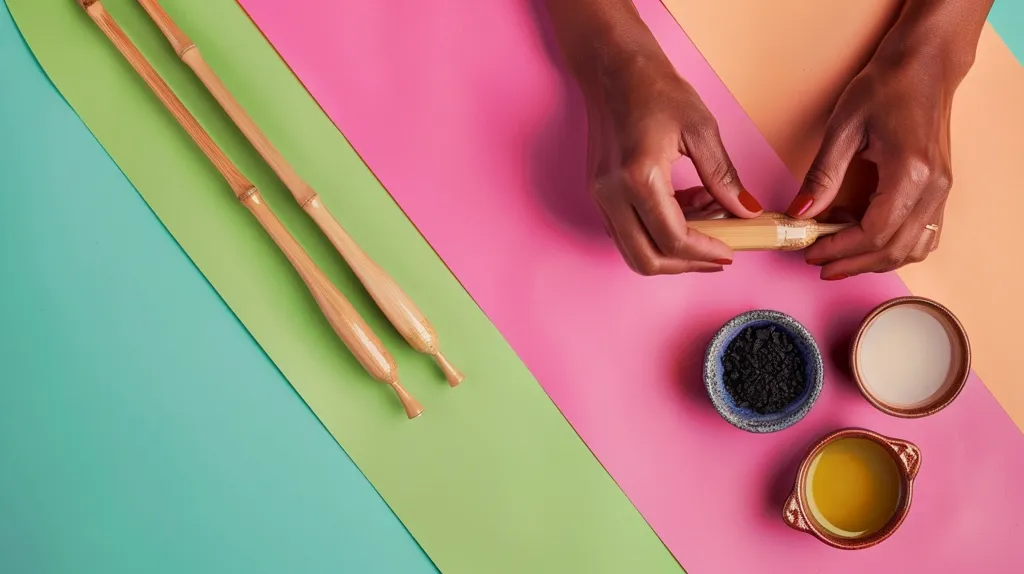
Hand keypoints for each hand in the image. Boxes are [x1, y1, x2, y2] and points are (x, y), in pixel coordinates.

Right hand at [584, 57, 763, 274]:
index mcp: (638, 177)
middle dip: (686, 264)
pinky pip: (626, 232)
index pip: (673, 239)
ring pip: (633, 251)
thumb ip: (723, 178)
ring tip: (704, 221)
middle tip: (718, 255)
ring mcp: (600, 197)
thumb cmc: (655, 89)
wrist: (614, 70)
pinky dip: (655, 233)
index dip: (704, 254)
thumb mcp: (701, 130)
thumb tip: (747, 212)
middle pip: (646, 259)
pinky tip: (683, 208)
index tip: (729, 254)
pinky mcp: (599, 194)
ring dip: (670, 249)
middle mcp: (612, 194)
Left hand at [787, 0, 991, 279]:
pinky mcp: (939, 189)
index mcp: (909, 173)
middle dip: (852, 262)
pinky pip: (923, 234)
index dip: (838, 249)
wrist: (924, 66)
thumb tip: (800, 214)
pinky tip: (864, 239)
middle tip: (818, 263)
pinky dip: (894, 246)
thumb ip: (822, 176)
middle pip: (892, 248)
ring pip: (911, 248)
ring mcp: (941, 191)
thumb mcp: (843, 128)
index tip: (811, 253)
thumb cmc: (886, 86)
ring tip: (838, 254)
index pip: (872, 232)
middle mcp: (932, 188)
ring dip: (873, 259)